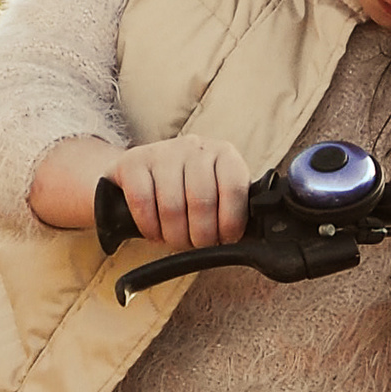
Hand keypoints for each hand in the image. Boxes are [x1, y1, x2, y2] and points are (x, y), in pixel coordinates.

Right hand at [28, 130, 250, 246]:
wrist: (143, 176)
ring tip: (175, 238)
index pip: (234, 189)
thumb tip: (256, 238)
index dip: (230, 223)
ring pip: (172, 206)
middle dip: (200, 236)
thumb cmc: (189, 195)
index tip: (224, 238)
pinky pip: (142, 203)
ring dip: (174, 236)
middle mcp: (196, 147)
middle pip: (201, 202)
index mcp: (225, 155)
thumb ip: (236, 212)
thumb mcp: (220, 198)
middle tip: (196, 244)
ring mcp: (163, 151)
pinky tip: (154, 231)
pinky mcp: (133, 162)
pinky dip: (149, 228)